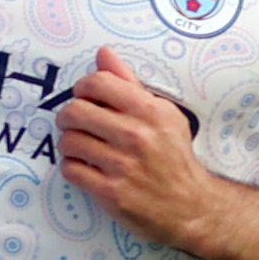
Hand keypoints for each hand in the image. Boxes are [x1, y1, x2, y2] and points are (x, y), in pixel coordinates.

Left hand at [56, 47, 211, 249]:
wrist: (190, 205)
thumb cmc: (174, 156)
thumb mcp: (163, 114)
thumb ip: (130, 84)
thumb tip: (103, 53)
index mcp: (149, 111)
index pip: (98, 83)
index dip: (83, 88)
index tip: (84, 97)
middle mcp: (136, 136)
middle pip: (75, 111)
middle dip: (68, 115)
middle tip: (74, 122)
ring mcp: (122, 166)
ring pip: (69, 141)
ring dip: (69, 142)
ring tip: (80, 146)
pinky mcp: (111, 192)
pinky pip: (71, 170)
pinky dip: (73, 167)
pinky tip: (85, 166)